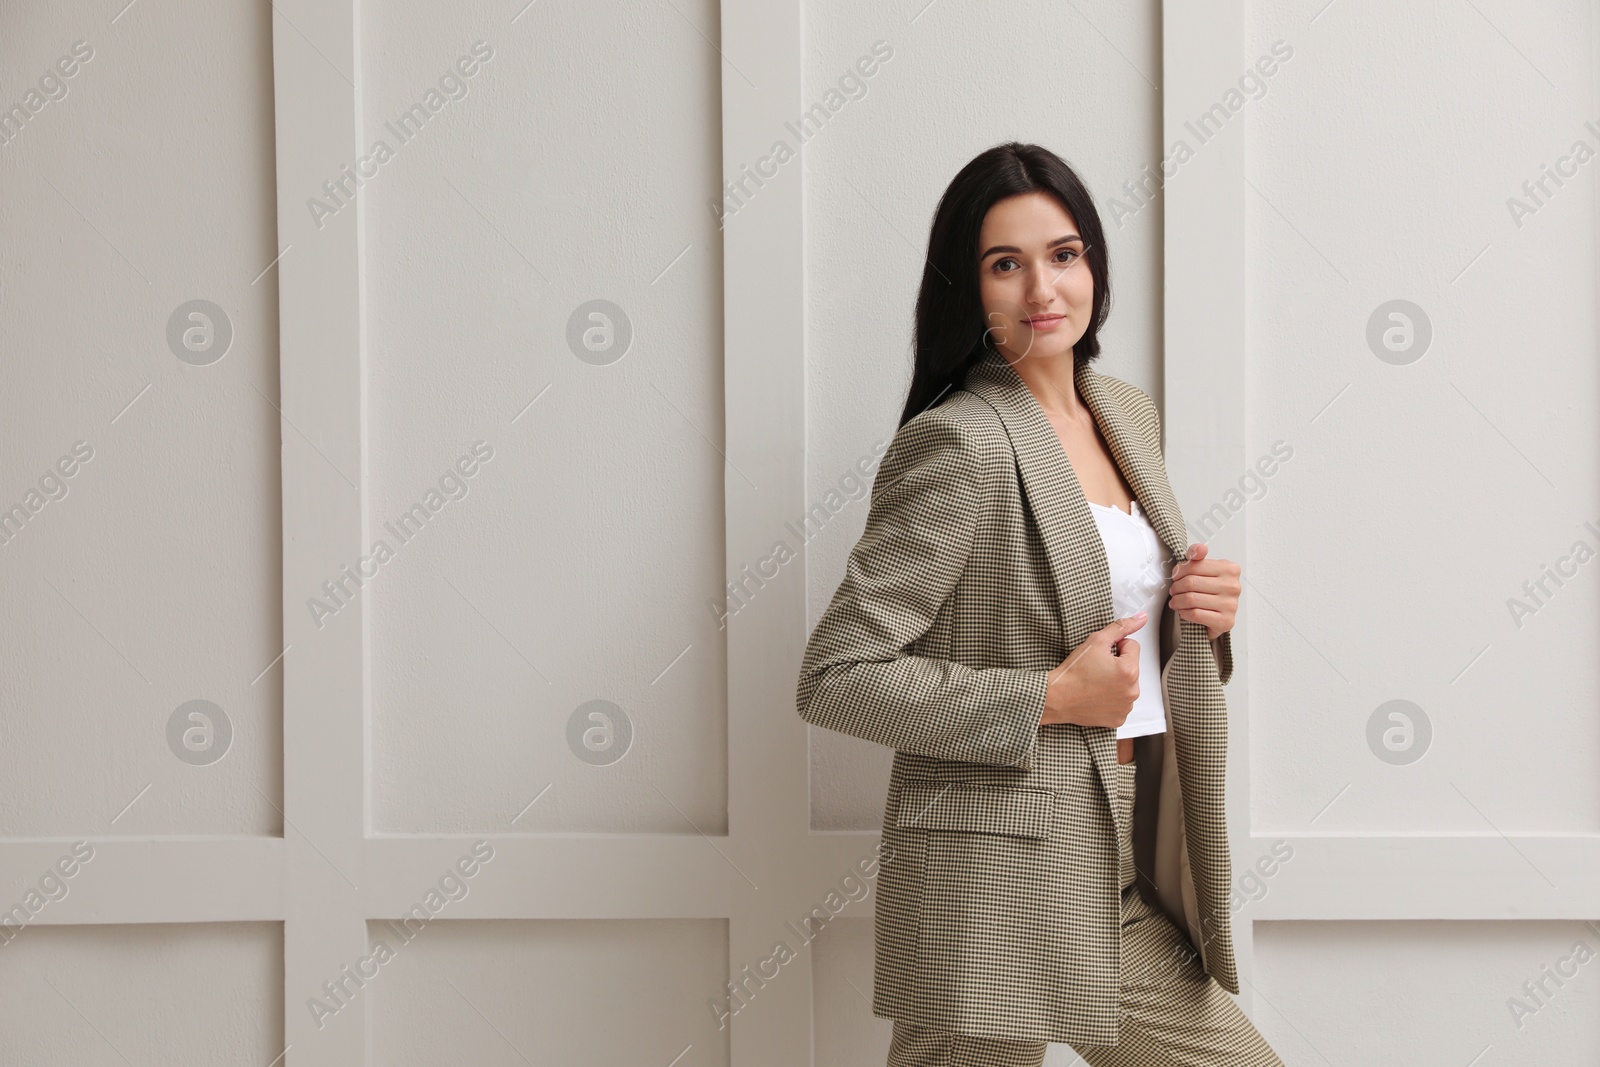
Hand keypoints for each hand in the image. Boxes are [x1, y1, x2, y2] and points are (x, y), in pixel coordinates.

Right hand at [1041, 613, 1145, 727]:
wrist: (1057, 697)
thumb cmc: (1073, 672)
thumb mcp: (1096, 641)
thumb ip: (1121, 627)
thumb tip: (1141, 618)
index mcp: (1129, 671)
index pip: (1132, 647)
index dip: (1115, 647)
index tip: (1100, 656)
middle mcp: (1132, 691)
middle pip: (1131, 667)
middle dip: (1117, 665)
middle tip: (1096, 669)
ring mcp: (1126, 707)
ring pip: (1126, 684)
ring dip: (1115, 682)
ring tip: (1095, 683)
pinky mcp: (1118, 719)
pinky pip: (1121, 703)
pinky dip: (1111, 699)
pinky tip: (1096, 696)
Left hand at [1170, 542, 1239, 641]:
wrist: (1220, 617)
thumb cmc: (1212, 592)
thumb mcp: (1205, 571)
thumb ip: (1198, 557)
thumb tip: (1200, 548)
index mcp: (1230, 569)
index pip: (1195, 565)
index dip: (1179, 571)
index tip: (1175, 576)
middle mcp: (1233, 586)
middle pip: (1191, 582)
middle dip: (1176, 587)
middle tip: (1174, 591)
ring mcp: (1231, 605)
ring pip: (1191, 599)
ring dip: (1177, 601)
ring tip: (1176, 601)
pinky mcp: (1225, 621)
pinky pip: (1196, 614)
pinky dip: (1184, 612)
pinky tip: (1184, 611)